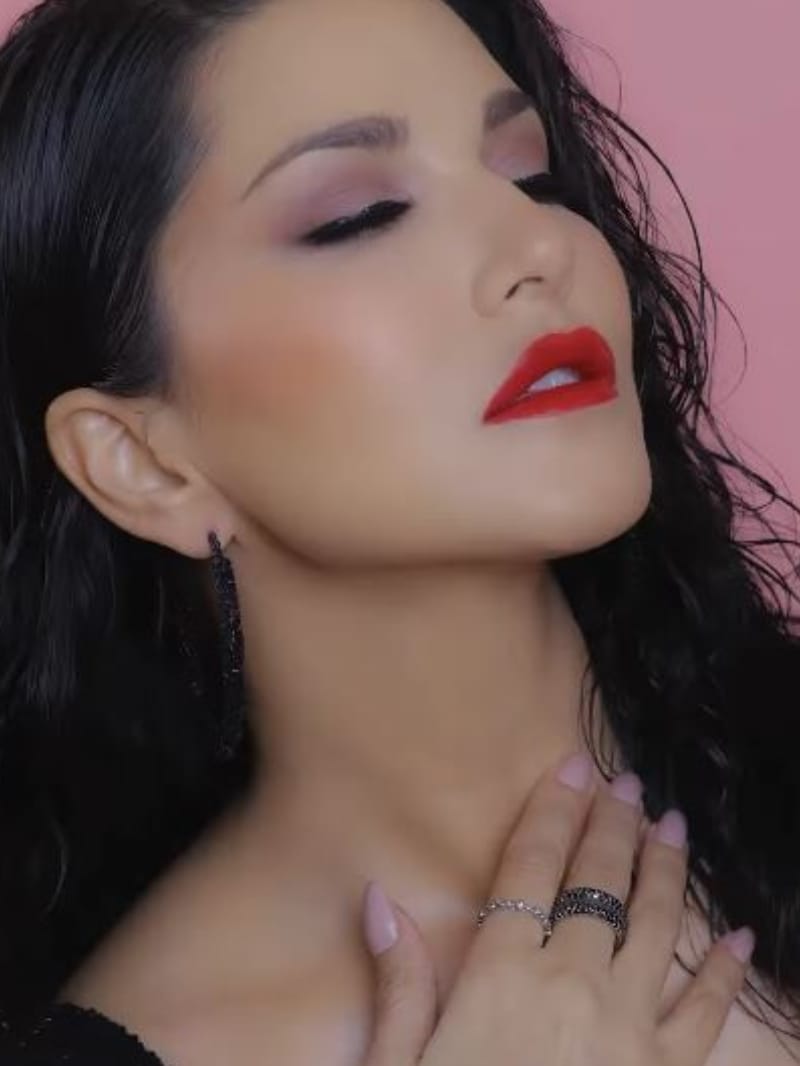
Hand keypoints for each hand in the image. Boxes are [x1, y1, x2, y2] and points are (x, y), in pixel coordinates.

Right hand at [360, 753, 753, 1065]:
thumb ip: (400, 984)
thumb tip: (380, 898)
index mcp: (502, 977)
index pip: (531, 868)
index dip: (553, 810)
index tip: (573, 764)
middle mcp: (572, 987)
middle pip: (599, 884)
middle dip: (613, 825)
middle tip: (627, 782)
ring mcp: (627, 1033)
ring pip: (658, 929)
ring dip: (668, 871)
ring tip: (672, 825)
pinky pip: (705, 1016)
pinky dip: (726, 974)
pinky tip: (742, 939)